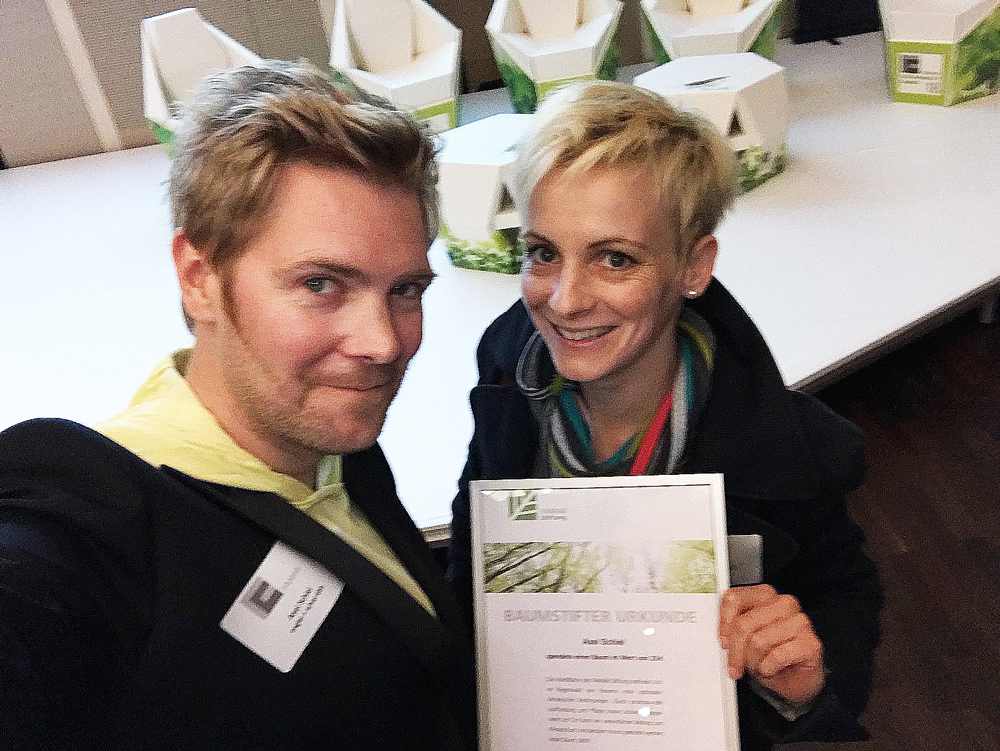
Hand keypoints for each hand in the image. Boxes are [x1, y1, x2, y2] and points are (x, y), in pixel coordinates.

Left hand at [718, 585, 824, 705]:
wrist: (796, 679)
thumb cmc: (770, 655)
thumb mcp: (746, 638)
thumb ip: (734, 629)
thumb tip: (722, 636)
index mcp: (764, 595)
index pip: (735, 598)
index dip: (724, 622)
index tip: (722, 641)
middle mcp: (783, 603)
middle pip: (745, 623)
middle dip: (736, 650)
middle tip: (735, 666)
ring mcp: (800, 622)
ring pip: (759, 641)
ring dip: (753, 661)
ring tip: (757, 666)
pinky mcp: (810, 643)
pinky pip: (776, 656)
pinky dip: (767, 668)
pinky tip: (770, 669)